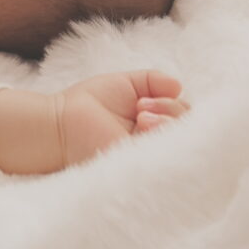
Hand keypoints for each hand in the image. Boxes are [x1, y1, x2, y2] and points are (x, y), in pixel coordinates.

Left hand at [0, 72, 187, 174]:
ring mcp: (148, 156)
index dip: (173, 104)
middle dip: (170, 112)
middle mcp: (155, 140)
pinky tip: (144, 129)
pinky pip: (163, 159)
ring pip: (180, 144)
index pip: (184, 115)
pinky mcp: (138, 168)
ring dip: (165, 125)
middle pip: (187, 129)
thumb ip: (152, 80)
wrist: (60, 124)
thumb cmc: (89, 103)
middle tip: (141, 109)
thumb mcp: (126, 84)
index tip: (144, 99)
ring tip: (141, 118)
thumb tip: (179, 85)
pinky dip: (159, 141)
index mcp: (156, 121)